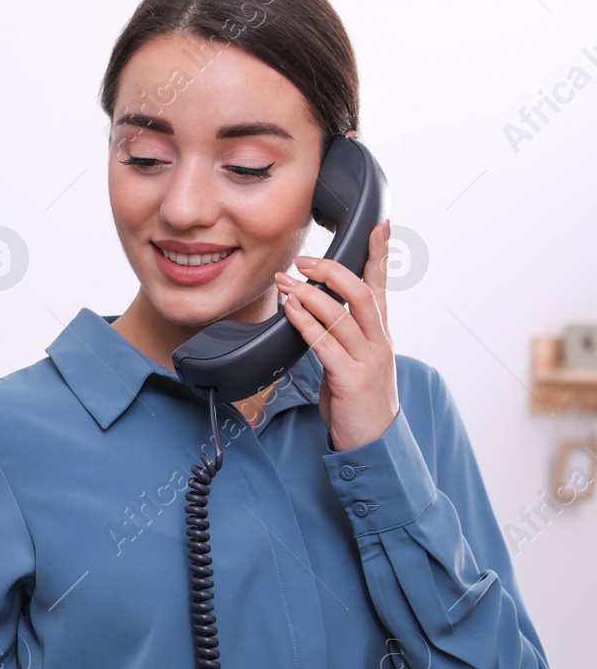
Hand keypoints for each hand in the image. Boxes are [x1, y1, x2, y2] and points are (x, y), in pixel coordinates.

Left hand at [274, 219, 399, 451]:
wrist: (374, 443)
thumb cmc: (359, 400)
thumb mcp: (354, 361)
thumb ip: (341, 337)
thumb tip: (313, 314)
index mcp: (381, 335)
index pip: (382, 286)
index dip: (379, 255)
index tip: (378, 225)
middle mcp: (379, 342)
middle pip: (362, 293)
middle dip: (332, 271)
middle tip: (302, 260)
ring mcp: (368, 360)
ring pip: (343, 316)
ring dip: (310, 295)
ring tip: (285, 281)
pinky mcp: (351, 380)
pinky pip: (326, 345)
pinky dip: (307, 324)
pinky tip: (291, 311)